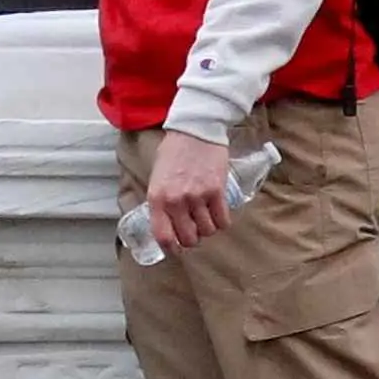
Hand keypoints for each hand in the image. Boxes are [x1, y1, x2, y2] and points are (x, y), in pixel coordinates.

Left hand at [140, 125, 234, 253]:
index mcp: (157, 200)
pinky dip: (222, 223)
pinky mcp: (217, 191)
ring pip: (207, 231)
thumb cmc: (173, 153)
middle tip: (194, 232)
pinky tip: (219, 217)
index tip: (177, 248)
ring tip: (206, 221)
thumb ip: (160, 201)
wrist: (195, 130)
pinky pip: (222, 220)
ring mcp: (198, 197)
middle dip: (192, 239)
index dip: (172, 248)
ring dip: (207, 230)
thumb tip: (166, 223)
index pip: (163, 237)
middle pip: (188, 238)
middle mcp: (176, 202)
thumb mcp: (156, 178)